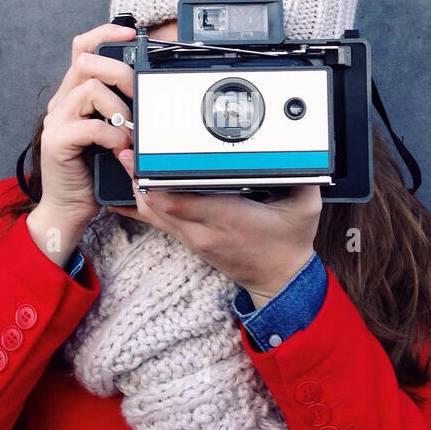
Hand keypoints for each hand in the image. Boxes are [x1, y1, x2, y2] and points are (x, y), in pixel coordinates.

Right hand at [26, 22, 136, 258]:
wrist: (69, 208)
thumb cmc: (93, 172)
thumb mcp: (111, 133)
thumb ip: (120, 110)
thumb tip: (147, 91)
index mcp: (74, 95)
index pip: (82, 48)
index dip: (105, 33)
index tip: (132, 34)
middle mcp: (61, 102)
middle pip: (85, 61)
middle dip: (120, 72)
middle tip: (138, 95)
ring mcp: (56, 121)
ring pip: (89, 89)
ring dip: (119, 108)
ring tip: (129, 131)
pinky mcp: (56, 142)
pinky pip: (89, 125)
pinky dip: (111, 135)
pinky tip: (120, 147)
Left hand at [105, 149, 321, 306]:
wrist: (279, 282)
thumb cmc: (289, 244)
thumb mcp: (305, 207)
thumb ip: (304, 176)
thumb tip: (302, 147)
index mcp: (228, 218)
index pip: (181, 200)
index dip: (156, 181)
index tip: (144, 158)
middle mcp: (204, 230)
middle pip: (157, 203)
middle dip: (138, 175)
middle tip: (126, 148)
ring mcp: (194, 237)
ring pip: (153, 212)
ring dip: (137, 187)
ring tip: (125, 159)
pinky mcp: (190, 240)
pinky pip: (158, 221)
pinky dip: (142, 204)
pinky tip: (125, 190)